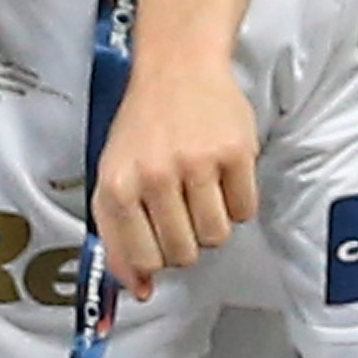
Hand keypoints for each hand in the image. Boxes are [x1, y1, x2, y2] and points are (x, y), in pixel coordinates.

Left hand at [91, 43, 261, 287]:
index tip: (158, 249)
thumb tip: (139, 289)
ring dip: (212, 224)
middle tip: (180, 211)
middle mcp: (154, 176)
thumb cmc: (143, 126)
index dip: (154, 261)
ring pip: (216, 236)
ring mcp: (197, 164)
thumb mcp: (113, 175)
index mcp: (117, 184)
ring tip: (200, 191)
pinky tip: (221, 176)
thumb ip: (118, 235)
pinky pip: (245, 211)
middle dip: (185, 242)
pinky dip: (237, 202)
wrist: (177, 68)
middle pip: (183, 254)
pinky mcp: (236, 154)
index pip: (142, 257)